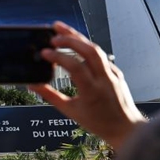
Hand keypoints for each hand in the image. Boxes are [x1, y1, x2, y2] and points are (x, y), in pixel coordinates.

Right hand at [28, 21, 145, 148]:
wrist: (125, 127)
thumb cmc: (98, 122)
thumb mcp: (70, 111)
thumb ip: (50, 96)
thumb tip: (33, 85)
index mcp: (92, 91)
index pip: (75, 67)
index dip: (58, 57)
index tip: (44, 53)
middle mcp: (105, 79)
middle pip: (90, 50)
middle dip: (70, 38)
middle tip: (53, 34)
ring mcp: (113, 74)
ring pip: (96, 49)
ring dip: (78, 38)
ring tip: (61, 31)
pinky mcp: (116, 72)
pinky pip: (100, 57)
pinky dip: (85, 49)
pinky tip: (74, 46)